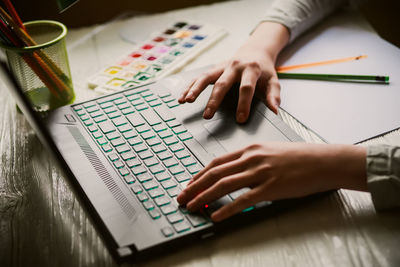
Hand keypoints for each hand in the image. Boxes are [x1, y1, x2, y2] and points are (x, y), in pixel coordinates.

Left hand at [177, 143, 366, 221]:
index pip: (217, 162)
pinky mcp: (271, 188)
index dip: (200, 173)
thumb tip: (236, 172)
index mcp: (250, 149)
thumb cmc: (299, 157)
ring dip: (204, 196)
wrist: (324, 161)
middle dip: (194, 185)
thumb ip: (252, 160)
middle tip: (182, 196)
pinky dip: (227, 209)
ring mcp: (261, 172)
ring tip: (192, 206)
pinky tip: (216, 216)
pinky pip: (244, 200)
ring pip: (224, 184)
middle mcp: (252, 158)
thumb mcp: (271, 151)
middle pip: (215, 172)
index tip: (189, 183)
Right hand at [178, 22, 289, 122]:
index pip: (246, 88)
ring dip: (195, 89)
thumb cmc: (263, 70)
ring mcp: (221, 67)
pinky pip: (199, 78)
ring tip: (186, 101)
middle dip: (214, 100)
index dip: (243, 104)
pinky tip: (181, 97)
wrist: (255, 51)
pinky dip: (189, 87)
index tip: (240, 119)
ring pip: (205, 78)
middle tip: (208, 115)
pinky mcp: (213, 69)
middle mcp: (234, 67)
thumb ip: (273, 95)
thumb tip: (274, 111)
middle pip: (222, 84)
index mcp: (251, 69)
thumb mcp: (273, 80)